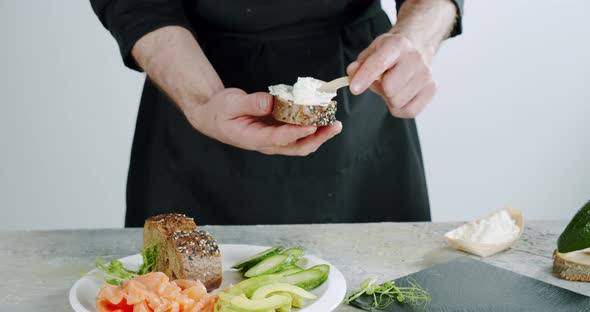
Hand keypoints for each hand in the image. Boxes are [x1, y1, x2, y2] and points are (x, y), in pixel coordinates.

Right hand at [185, 88, 342, 155]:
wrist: (213, 116)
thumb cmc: (219, 111)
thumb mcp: (229, 104)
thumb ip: (250, 103)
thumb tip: (271, 102)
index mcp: (253, 139)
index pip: (279, 139)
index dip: (297, 133)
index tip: (313, 125)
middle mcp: (267, 143)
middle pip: (297, 147)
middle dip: (318, 138)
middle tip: (334, 126)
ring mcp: (274, 138)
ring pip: (301, 142)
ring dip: (319, 134)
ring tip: (334, 122)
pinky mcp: (278, 130)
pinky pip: (298, 132)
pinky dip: (312, 126)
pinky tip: (321, 115)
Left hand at [347, 33, 436, 118]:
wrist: (418, 46)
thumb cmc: (392, 52)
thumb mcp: (373, 51)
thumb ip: (360, 64)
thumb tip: (352, 73)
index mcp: (397, 45)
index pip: (379, 63)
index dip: (365, 77)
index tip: (354, 89)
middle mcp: (415, 58)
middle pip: (389, 88)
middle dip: (381, 89)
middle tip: (383, 80)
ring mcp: (426, 74)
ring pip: (398, 102)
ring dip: (390, 98)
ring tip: (394, 85)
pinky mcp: (432, 89)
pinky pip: (409, 111)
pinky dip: (400, 108)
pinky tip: (401, 94)